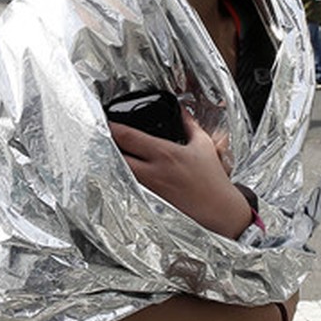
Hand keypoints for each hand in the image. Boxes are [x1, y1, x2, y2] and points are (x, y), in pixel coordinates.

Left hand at [109, 108, 251, 237]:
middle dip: (106, 145)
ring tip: (109, 154)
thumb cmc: (212, 179)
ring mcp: (148, 188)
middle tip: (102, 138)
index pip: (128, 137)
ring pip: (118, 173)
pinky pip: (128, 187)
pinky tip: (121, 174)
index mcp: (165, 153)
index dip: (112, 127)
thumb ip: (189, 125)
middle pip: (116, 156)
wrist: (218, 210)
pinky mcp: (148, 202)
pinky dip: (121, 179)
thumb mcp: (203, 145)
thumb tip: (181, 110)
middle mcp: (153, 171)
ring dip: (112, 163)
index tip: (105, 121)